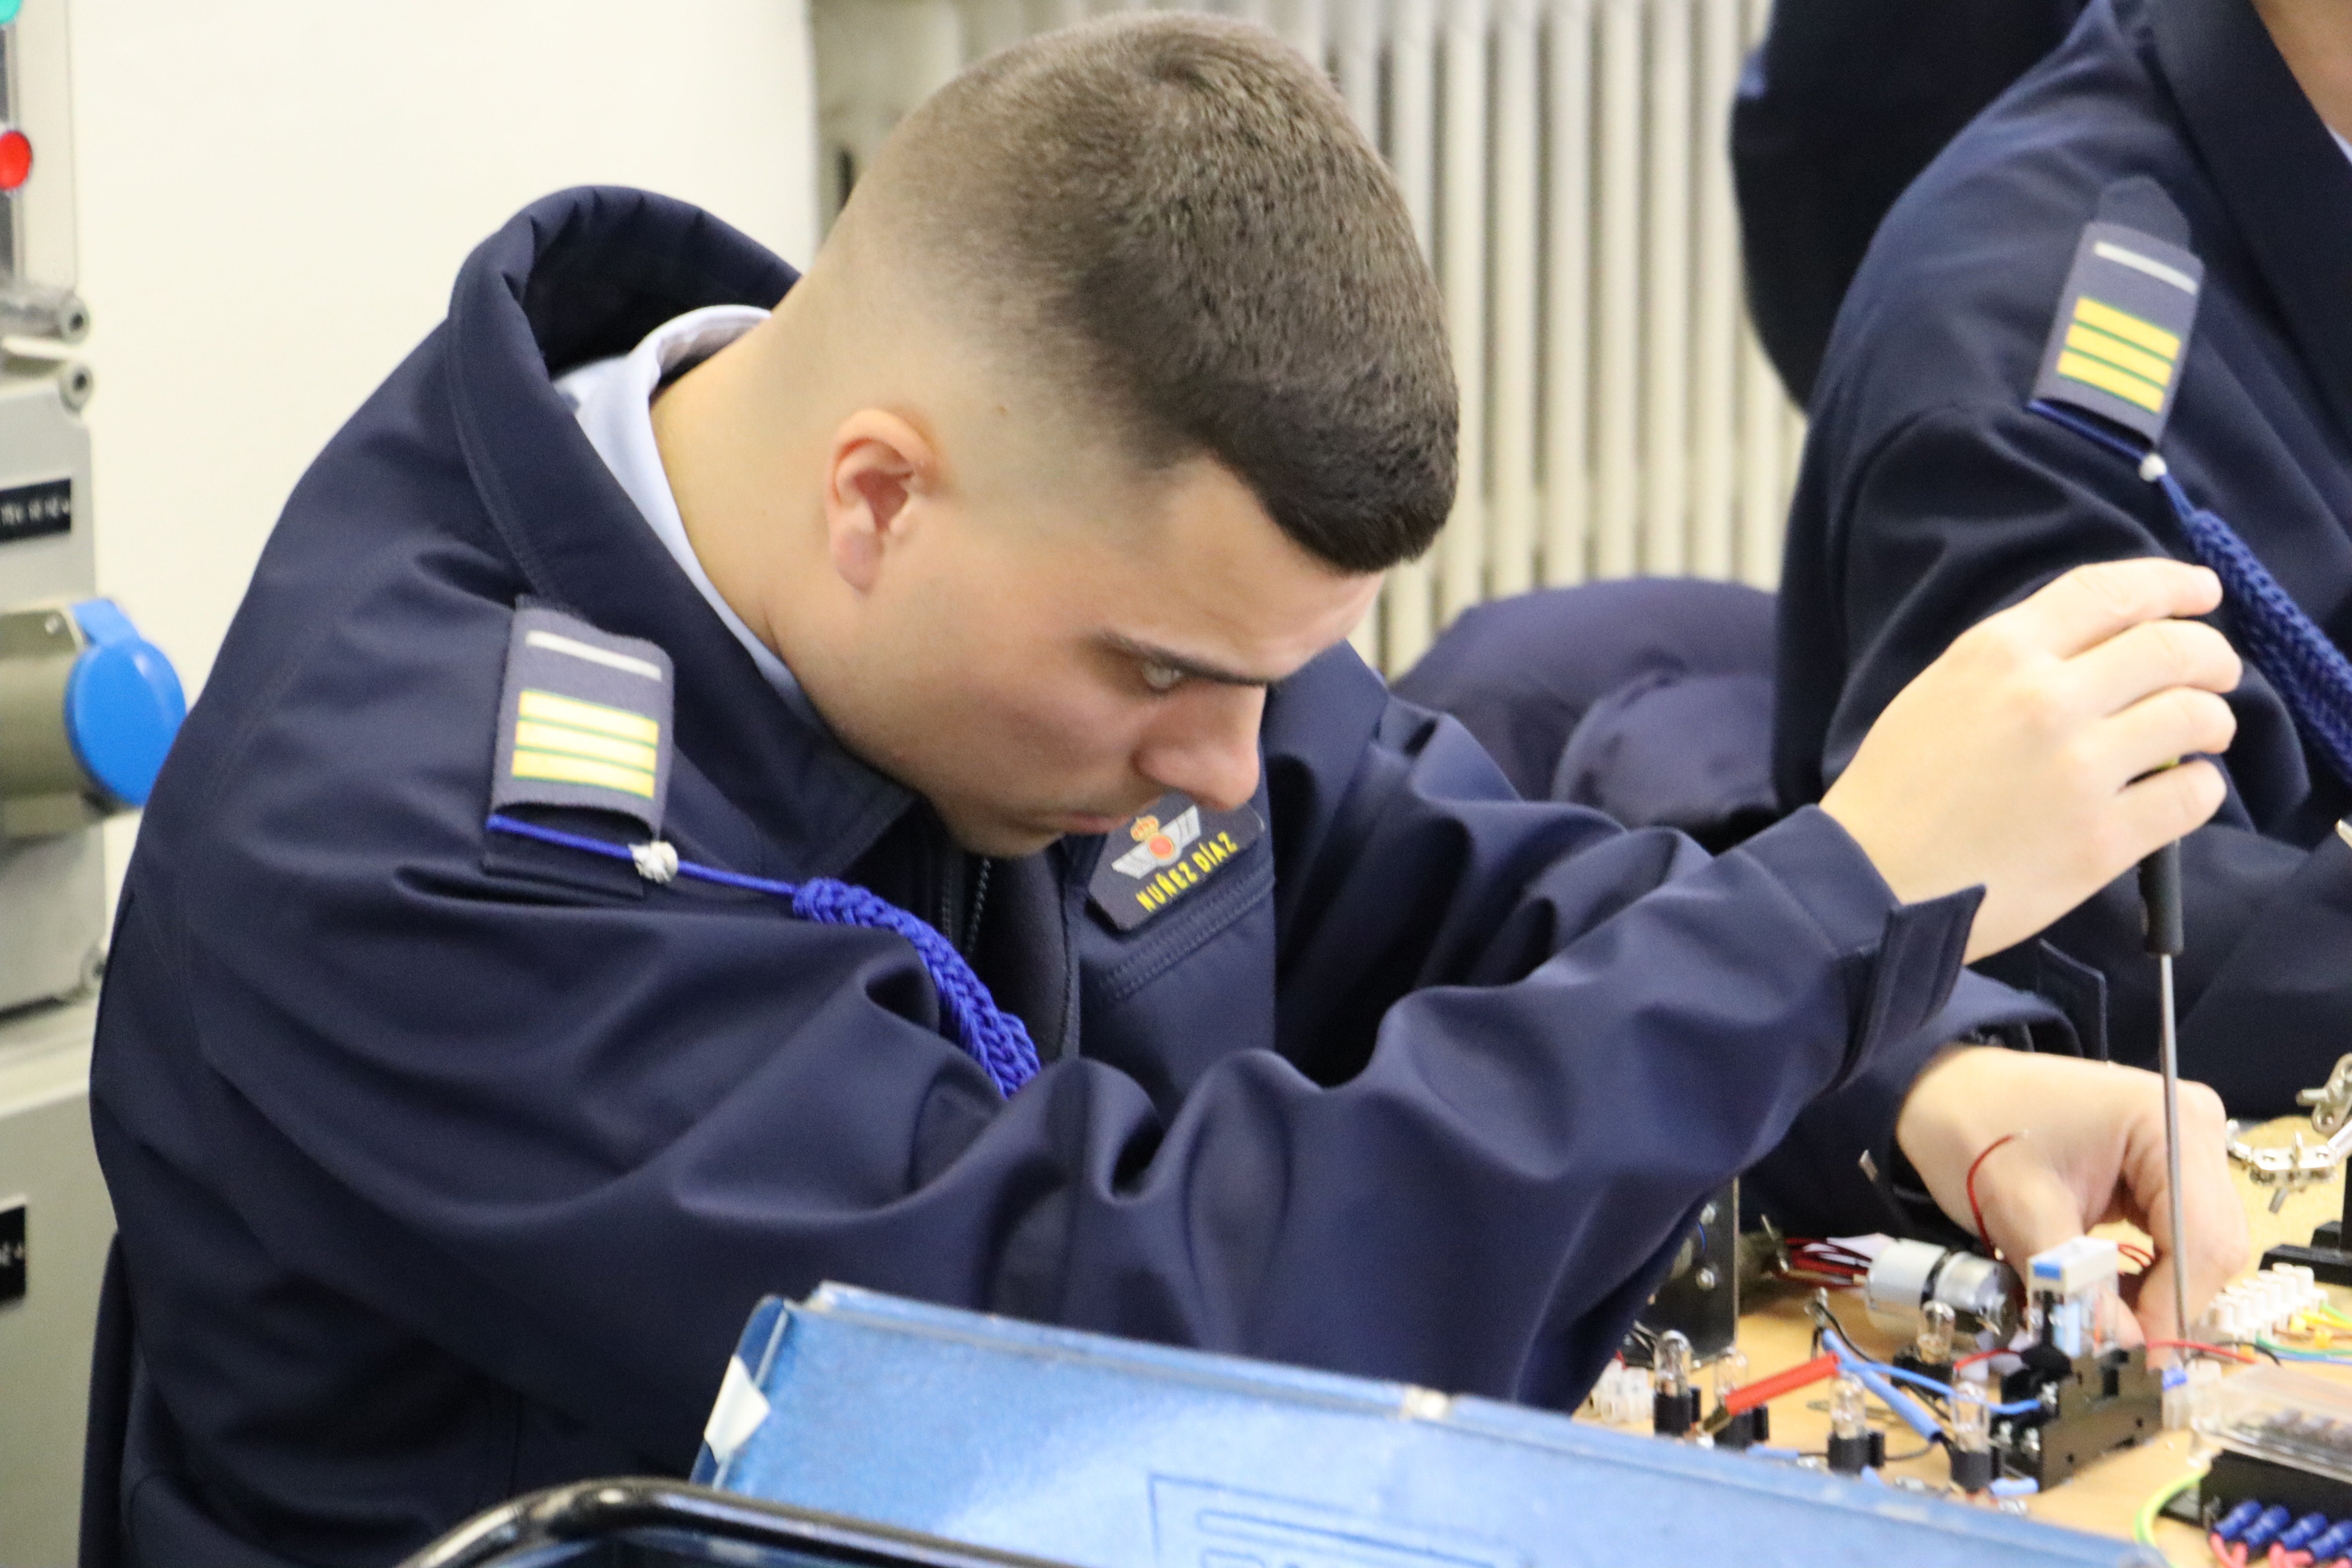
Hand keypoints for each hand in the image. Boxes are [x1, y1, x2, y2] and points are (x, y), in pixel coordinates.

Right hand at [1822, 559, 2238, 961]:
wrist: (1871, 884)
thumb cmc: (1897, 789)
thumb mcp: (1940, 691)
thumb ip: (2017, 661)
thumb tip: (2103, 650)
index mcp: (1999, 654)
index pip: (2112, 593)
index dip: (2171, 585)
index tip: (2202, 592)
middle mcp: (2047, 699)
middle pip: (2173, 649)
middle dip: (2212, 657)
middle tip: (2216, 674)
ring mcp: (2079, 771)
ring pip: (2196, 718)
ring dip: (2212, 722)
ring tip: (2201, 738)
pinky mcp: (2102, 840)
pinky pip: (2192, 797)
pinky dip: (2199, 789)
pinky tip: (2179, 792)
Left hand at [1895, 1046, 2248, 1349]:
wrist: (1944, 1090)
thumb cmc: (1973, 1129)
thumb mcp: (2020, 1211)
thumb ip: (2076, 1285)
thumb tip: (2123, 1353)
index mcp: (2170, 1122)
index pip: (2202, 1238)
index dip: (2174, 1309)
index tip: (2138, 1359)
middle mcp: (2194, 1130)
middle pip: (2211, 1247)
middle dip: (2166, 1305)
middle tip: (2115, 1348)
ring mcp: (2184, 1150)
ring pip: (2197, 1250)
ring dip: (2157, 1295)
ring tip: (2101, 1317)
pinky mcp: (2164, 1171)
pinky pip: (2175, 1239)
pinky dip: (2147, 1275)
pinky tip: (2106, 1291)